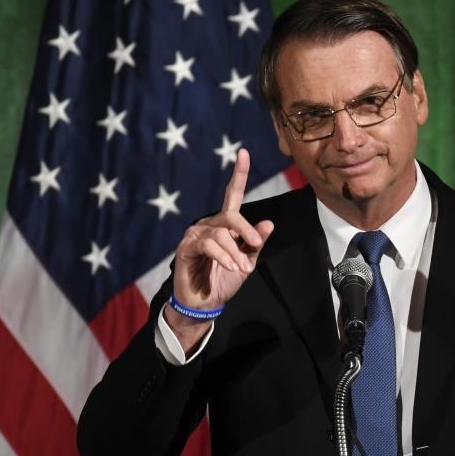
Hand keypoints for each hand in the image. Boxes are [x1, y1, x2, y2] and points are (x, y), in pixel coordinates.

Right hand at [163, 148, 273, 350]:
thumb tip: (268, 223)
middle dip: (247, 231)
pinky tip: (231, 266)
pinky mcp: (186, 248)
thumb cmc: (225, 280)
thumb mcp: (248, 260)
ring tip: (243, 268)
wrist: (206, 303)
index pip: (232, 195)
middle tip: (254, 249)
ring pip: (221, 233)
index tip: (244, 152)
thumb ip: (256, 242)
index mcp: (225, 224)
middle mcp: (209, 224)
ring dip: (236, 252)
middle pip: (231, 215)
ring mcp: (195, 234)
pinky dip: (223, 256)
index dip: (238, 174)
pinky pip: (208, 244)